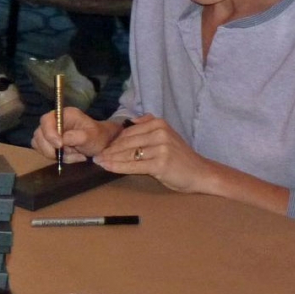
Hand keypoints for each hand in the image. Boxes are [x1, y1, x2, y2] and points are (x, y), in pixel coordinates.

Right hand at [31, 108, 117, 162]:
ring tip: (72, 156)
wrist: (101, 143)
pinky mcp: (49, 143)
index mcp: (64, 115)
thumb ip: (76, 137)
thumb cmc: (97, 136)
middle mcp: (54, 122)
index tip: (59, 145)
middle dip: (50, 148)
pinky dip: (55, 158)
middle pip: (39, 134)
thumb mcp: (91, 136)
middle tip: (64, 155)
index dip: (49, 133)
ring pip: (39, 145)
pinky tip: (69, 157)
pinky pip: (43, 152)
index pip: (46, 120)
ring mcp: (50, 133)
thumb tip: (61, 140)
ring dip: (54, 155)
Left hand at [93, 114, 218, 193]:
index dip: (113, 141)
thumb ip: (149, 125)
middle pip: (126, 142)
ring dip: (110, 159)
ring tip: (98, 162)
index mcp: (159, 123)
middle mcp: (159, 133)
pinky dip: (117, 167)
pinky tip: (107, 167)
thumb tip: (130, 121)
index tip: (101, 147)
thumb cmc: (179, 157)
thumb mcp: (166, 135)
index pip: (128, 132)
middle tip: (96, 156)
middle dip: (109, 150)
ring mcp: (160, 148)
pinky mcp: (160, 163)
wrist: (199, 172)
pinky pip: (133, 165)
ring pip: (128, 154)